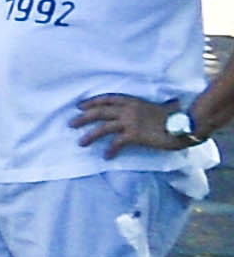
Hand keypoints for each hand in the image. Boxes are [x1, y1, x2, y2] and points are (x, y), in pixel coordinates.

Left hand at [72, 92, 186, 156]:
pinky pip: (116, 143)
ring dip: (90, 135)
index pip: (108, 99)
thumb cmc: (173, 117)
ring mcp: (131, 121)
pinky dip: (110, 150)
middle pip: (100, 111)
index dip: (92, 101)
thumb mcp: (154, 108)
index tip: (80, 106)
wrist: (185, 123)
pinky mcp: (134, 135)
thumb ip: (142, 110)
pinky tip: (106, 157)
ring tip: (80, 143)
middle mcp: (129, 109)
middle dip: (83, 117)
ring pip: (103, 127)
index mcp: (133, 101)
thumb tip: (137, 115)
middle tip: (70, 123)